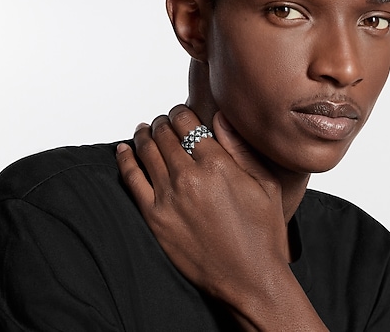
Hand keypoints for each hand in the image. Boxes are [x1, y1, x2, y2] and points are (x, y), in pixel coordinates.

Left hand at [116, 105, 287, 301]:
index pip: (187, 122)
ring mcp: (168, 198)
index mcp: (218, 164)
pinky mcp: (155, 218)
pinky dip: (124, 160)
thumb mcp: (265, 183)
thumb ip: (240, 147)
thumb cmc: (263, 231)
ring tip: (145, 129)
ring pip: (146, 152)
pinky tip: (123, 150)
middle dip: (163, 122)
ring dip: (143, 135)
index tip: (180, 112)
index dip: (180, 111)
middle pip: (164, 134)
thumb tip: (219, 116)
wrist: (251, 278)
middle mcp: (190, 176)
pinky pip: (131, 180)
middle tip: (163, 121)